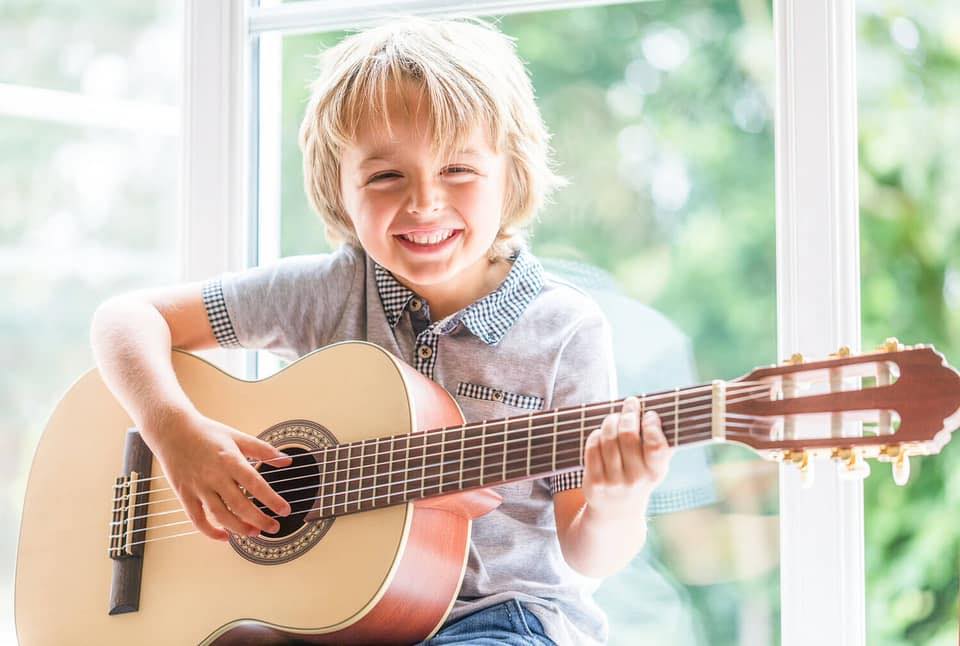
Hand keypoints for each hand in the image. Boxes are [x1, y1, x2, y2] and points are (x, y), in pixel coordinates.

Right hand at [147, 409, 292, 540]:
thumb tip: (286, 460)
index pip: (255, 484)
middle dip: (259, 520)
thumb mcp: (237, 436)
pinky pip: (197, 519)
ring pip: (220, 515)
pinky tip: (224, 536)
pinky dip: (210, 531)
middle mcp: (214, 476)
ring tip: (254, 533)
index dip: (271, 500)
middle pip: (240, 505)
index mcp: (230, 460)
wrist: (171, 430)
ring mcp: (198, 487)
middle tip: (274, 528)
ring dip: (239, 528)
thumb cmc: (206, 433)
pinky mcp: (184, 495)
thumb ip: (263, 450)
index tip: (285, 510)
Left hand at [582, 396, 673, 518]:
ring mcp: (613, 482)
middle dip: (629, 414)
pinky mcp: (594, 483)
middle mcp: (636, 480)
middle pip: (628, 435)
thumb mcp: (654, 468)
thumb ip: (660, 445)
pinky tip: (601, 433)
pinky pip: (592, 448)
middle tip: (630, 403)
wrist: (616, 512)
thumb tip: (659, 415)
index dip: (652, 425)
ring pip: (608, 438)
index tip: (650, 414)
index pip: (656, 445)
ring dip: (611, 421)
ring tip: (614, 417)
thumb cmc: (638, 478)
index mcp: (655, 473)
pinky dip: (596, 434)